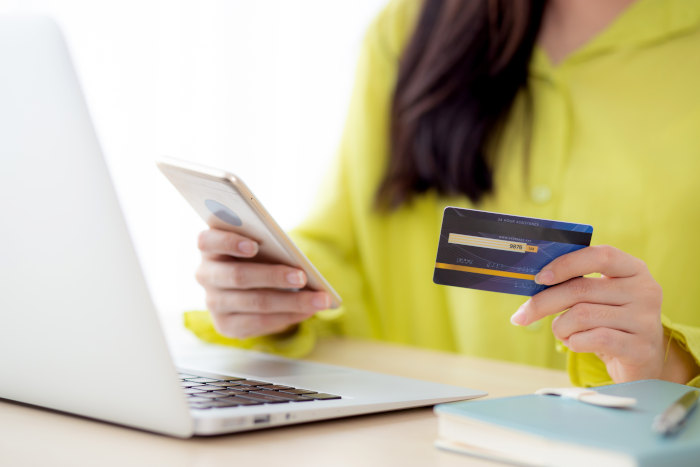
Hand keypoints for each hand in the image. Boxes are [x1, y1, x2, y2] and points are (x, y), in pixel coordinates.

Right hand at [195, 228, 330, 338]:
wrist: (252, 281)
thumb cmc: (258, 254)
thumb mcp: (260, 244)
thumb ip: (267, 244)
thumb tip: (296, 261)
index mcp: (209, 246)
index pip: (207, 241)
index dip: (229, 242)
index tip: (255, 245)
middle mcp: (205, 275)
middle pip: (238, 276)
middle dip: (273, 276)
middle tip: (302, 276)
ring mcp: (212, 302)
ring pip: (254, 303)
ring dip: (291, 302)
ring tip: (318, 299)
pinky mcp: (225, 325)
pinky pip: (258, 323)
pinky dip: (287, 316)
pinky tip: (308, 311)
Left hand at [510, 245, 674, 382]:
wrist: (643, 360)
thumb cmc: (611, 322)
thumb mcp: (600, 297)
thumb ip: (577, 283)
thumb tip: (534, 280)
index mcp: (634, 270)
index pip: (600, 256)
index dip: (566, 264)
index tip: (539, 278)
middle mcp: (645, 291)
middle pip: (581, 289)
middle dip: (543, 303)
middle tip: (522, 315)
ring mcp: (646, 320)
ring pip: (582, 316)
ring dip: (560, 327)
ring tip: (562, 332)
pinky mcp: (640, 348)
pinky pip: (593, 339)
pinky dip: (573, 342)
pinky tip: (575, 343)